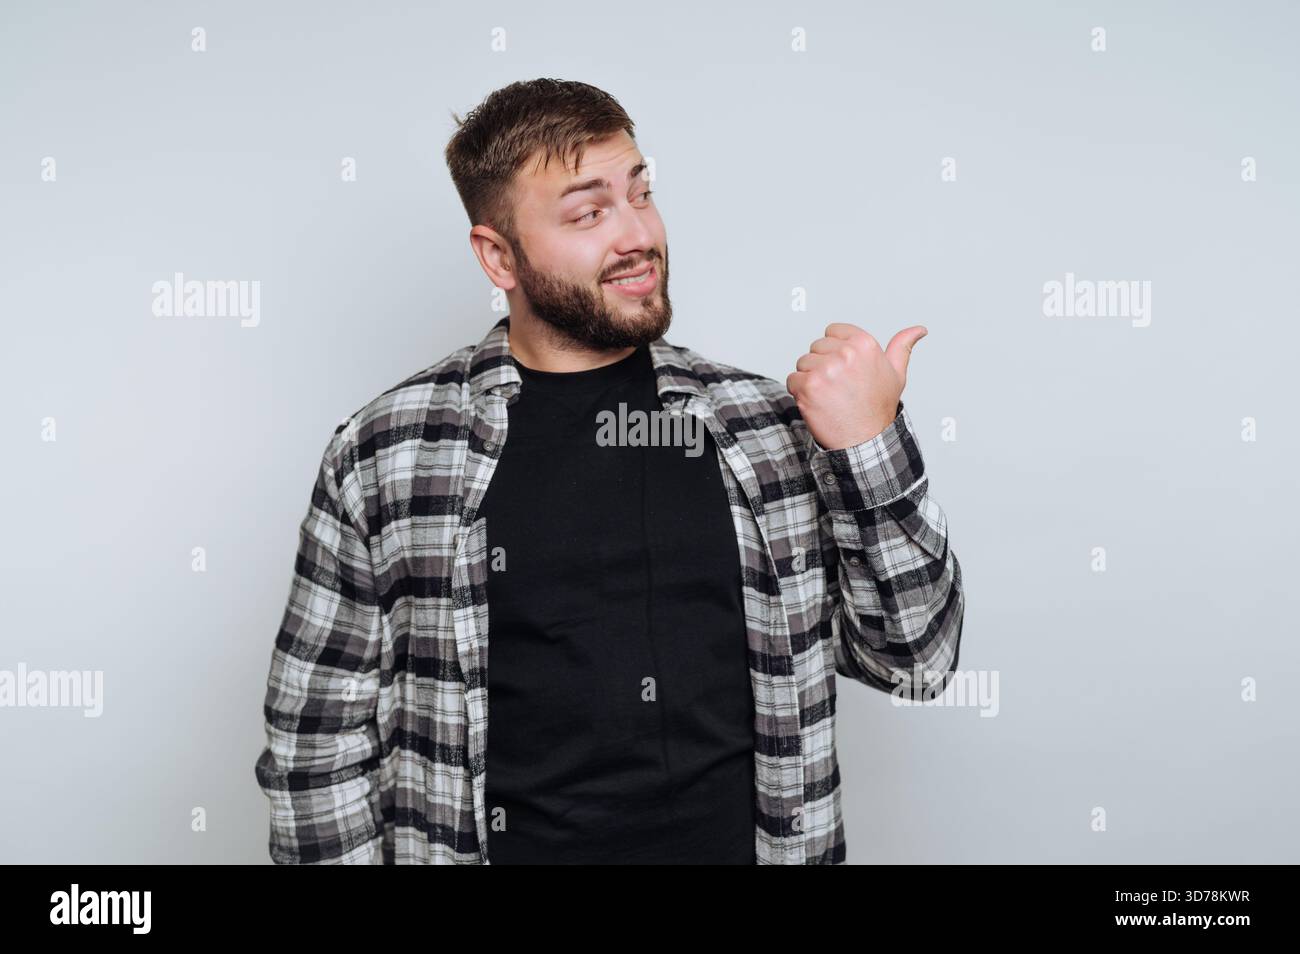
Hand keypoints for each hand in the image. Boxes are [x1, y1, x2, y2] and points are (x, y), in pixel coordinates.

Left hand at [785, 322, 926, 449]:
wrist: (865, 440)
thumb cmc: (878, 408)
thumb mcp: (896, 374)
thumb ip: (902, 347)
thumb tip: (919, 330)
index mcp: (864, 344)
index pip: (832, 331)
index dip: (835, 350)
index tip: (844, 369)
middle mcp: (845, 353)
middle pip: (816, 347)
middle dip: (822, 365)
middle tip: (839, 387)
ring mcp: (825, 369)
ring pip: (803, 363)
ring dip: (810, 379)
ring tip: (829, 396)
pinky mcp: (808, 386)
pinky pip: (792, 379)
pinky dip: (799, 392)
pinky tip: (818, 403)